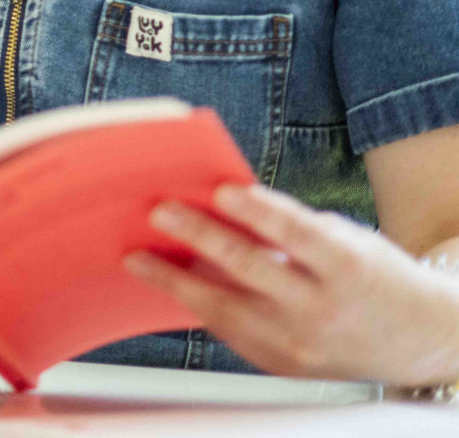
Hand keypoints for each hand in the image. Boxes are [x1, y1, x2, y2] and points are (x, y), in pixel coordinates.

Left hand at [125, 183, 458, 386]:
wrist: (416, 338)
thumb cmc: (371, 274)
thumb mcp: (345, 241)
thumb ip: (290, 228)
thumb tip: (218, 207)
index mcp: (345, 267)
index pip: (297, 233)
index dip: (258, 211)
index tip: (220, 189)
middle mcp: (322, 308)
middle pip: (250, 269)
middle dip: (199, 237)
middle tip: (158, 212)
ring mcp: (300, 342)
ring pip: (226, 309)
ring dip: (175, 280)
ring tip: (137, 257)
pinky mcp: (281, 364)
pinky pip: (229, 331)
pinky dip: (198, 305)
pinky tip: (171, 284)